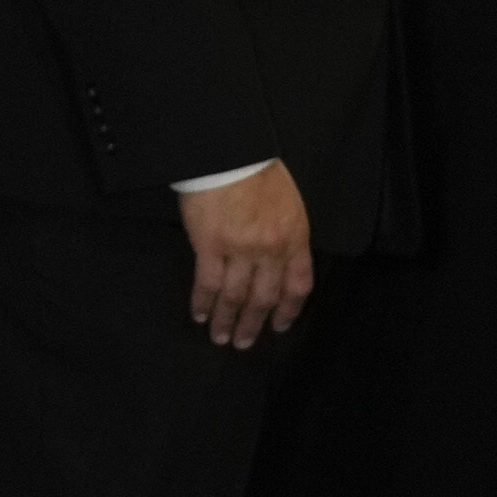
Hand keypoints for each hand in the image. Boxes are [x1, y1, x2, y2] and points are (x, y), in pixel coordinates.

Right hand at [178, 159, 312, 351]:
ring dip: (227, 320)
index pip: (297, 285)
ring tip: (220, 337)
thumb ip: (286, 236)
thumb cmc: (258, 172)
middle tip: (244, 343)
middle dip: (254, 324)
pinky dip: (203, 302)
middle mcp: (271, 250)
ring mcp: (240, 250)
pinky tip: (199, 315)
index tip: (279, 325)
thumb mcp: (289, 205)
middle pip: (264, 297)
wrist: (230, 154)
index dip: (288, 310)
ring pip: (235, 296)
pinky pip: (208, 283)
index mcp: (294, 238)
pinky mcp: (210, 246)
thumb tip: (275, 264)